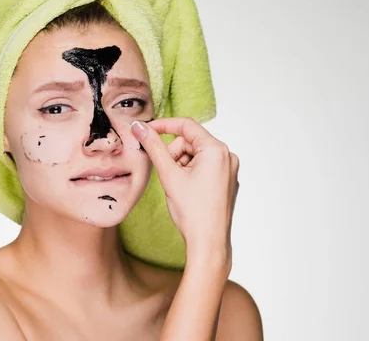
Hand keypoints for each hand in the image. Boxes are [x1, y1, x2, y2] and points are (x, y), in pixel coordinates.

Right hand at [130, 118, 239, 264]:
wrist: (208, 242)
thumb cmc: (193, 212)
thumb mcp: (169, 175)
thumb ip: (153, 147)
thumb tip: (139, 127)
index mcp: (216, 150)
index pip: (186, 125)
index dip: (163, 126)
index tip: (146, 131)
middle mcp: (227, 156)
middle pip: (190, 141)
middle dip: (173, 154)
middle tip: (166, 174)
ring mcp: (229, 169)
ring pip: (195, 155)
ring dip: (181, 165)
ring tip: (177, 186)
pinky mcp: (226, 181)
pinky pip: (204, 166)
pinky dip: (190, 173)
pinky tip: (186, 191)